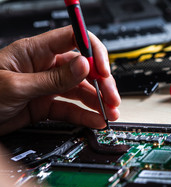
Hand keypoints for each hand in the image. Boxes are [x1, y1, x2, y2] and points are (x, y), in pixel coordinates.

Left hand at [0, 26, 120, 134]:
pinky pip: (71, 108)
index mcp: (36, 51)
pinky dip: (85, 115)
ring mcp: (48, 87)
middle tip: (112, 98)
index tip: (103, 69)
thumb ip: (52, 78)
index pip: (74, 40)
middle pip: (84, 69)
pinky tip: (95, 120)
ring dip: (98, 101)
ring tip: (109, 112)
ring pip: (81, 91)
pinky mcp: (46, 105)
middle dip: (102, 83)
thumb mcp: (16, 86)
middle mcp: (46, 66)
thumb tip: (83, 66)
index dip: (93, 52)